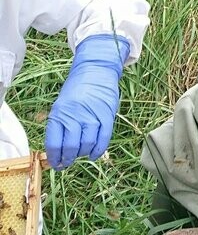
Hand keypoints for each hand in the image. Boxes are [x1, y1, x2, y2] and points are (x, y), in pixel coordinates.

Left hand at [45, 35, 129, 168]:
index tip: (55, 164)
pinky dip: (98, 151)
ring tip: (81, 154)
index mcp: (60, 113)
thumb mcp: (61, 105)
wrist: (96, 70)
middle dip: (68, 159)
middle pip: (71, 147)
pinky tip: (93, 154)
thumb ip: (59, 126)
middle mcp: (75, 115)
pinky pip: (103, 139)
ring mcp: (92, 115)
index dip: (54, 158)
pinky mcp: (107, 116)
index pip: (54, 143)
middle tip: (67, 162)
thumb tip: (57, 152)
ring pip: (87, 145)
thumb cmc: (76, 90)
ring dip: (83, 154)